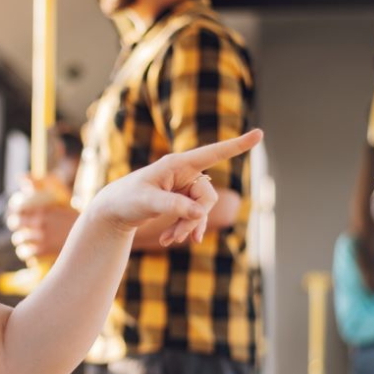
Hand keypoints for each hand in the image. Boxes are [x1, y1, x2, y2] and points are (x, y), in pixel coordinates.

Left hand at [7, 175, 77, 259]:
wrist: (90, 234)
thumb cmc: (73, 212)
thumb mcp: (59, 194)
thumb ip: (39, 184)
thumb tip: (20, 176)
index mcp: (42, 209)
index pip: (17, 208)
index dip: (14, 210)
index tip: (17, 212)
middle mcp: (40, 223)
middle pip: (15, 223)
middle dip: (15, 224)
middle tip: (21, 226)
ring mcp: (42, 239)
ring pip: (18, 239)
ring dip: (20, 239)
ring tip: (24, 239)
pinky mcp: (44, 252)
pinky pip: (25, 253)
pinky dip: (25, 252)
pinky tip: (28, 250)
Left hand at [88, 130, 262, 243]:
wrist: (113, 211)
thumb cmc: (126, 199)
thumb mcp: (147, 202)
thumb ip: (174, 206)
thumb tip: (199, 212)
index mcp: (178, 164)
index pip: (214, 153)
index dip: (237, 145)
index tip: (260, 134)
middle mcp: (184, 173)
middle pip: (208, 196)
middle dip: (196, 218)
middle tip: (177, 236)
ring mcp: (184, 187)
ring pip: (202, 210)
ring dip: (187, 227)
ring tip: (168, 240)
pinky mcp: (182, 201)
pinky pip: (194, 217)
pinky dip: (183, 229)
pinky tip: (168, 240)